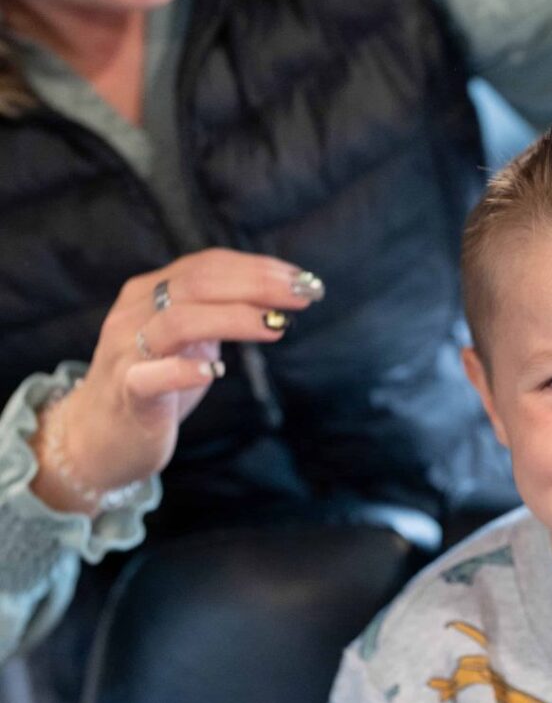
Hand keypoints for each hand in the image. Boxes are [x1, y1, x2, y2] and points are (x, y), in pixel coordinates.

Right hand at [32, 249, 323, 513]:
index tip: (301, 278)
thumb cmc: (155, 384)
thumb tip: (279, 298)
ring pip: (178, 321)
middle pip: (197, 283)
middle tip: (301, 296)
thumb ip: (219, 314)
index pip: (207, 264)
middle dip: (256, 285)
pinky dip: (183, 371)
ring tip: (276, 326)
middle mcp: (134, 313)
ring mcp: (126, 352)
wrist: (100, 437)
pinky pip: (150, 376)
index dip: (257, 268)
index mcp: (150, 293)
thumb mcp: (188, 340)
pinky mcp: (125, 393)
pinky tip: (215, 371)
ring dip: (233, 318)